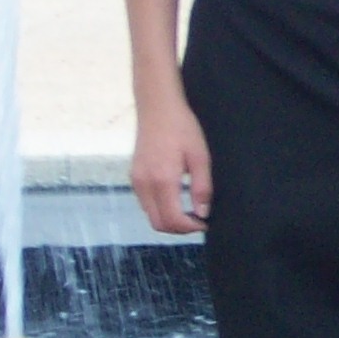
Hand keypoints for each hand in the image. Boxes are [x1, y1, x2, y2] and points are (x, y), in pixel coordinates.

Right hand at [130, 90, 212, 235]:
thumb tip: (203, 213)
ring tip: (188, 211)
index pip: (172, 220)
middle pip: (158, 223)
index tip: (204, 223)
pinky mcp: (134, 176)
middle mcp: (145, 185)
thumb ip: (202, 187)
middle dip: (179, 228)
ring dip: (168, 219)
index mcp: (163, 181)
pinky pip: (145, 203)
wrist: (157, 109)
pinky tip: (175, 199)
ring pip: (150, 215)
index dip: (190, 227)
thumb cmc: (182, 129)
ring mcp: (136, 181)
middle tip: (197, 221)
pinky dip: (159, 209)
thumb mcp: (200, 157)